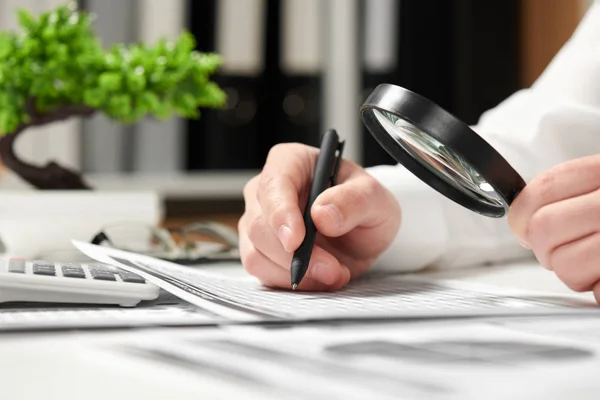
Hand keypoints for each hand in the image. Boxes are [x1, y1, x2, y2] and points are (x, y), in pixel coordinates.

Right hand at [238, 143, 400, 290]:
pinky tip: (319, 278)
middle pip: (259, 224)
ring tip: (333, 273)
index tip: (297, 240)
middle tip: (331, 269)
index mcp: (291, 162)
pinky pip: (262, 272)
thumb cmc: (362, 205)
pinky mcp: (258, 250)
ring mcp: (259, 221)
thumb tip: (322, 213)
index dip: (281, 212)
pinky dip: (291, 281)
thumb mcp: (374, 198)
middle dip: (295, 254)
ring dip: (294, 272)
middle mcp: (266, 189)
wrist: (361, 234)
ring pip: (256, 253)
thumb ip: (354, 200)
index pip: (274, 183)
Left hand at [507, 155, 599, 301]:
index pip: (541, 189)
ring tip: (596, 264)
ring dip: (574, 273)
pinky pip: (595, 293)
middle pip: (543, 229)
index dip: (522, 216)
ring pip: (564, 266)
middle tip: (565, 251)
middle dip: (546, 249)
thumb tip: (522, 222)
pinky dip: (598, 291)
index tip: (524, 228)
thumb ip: (568, 196)